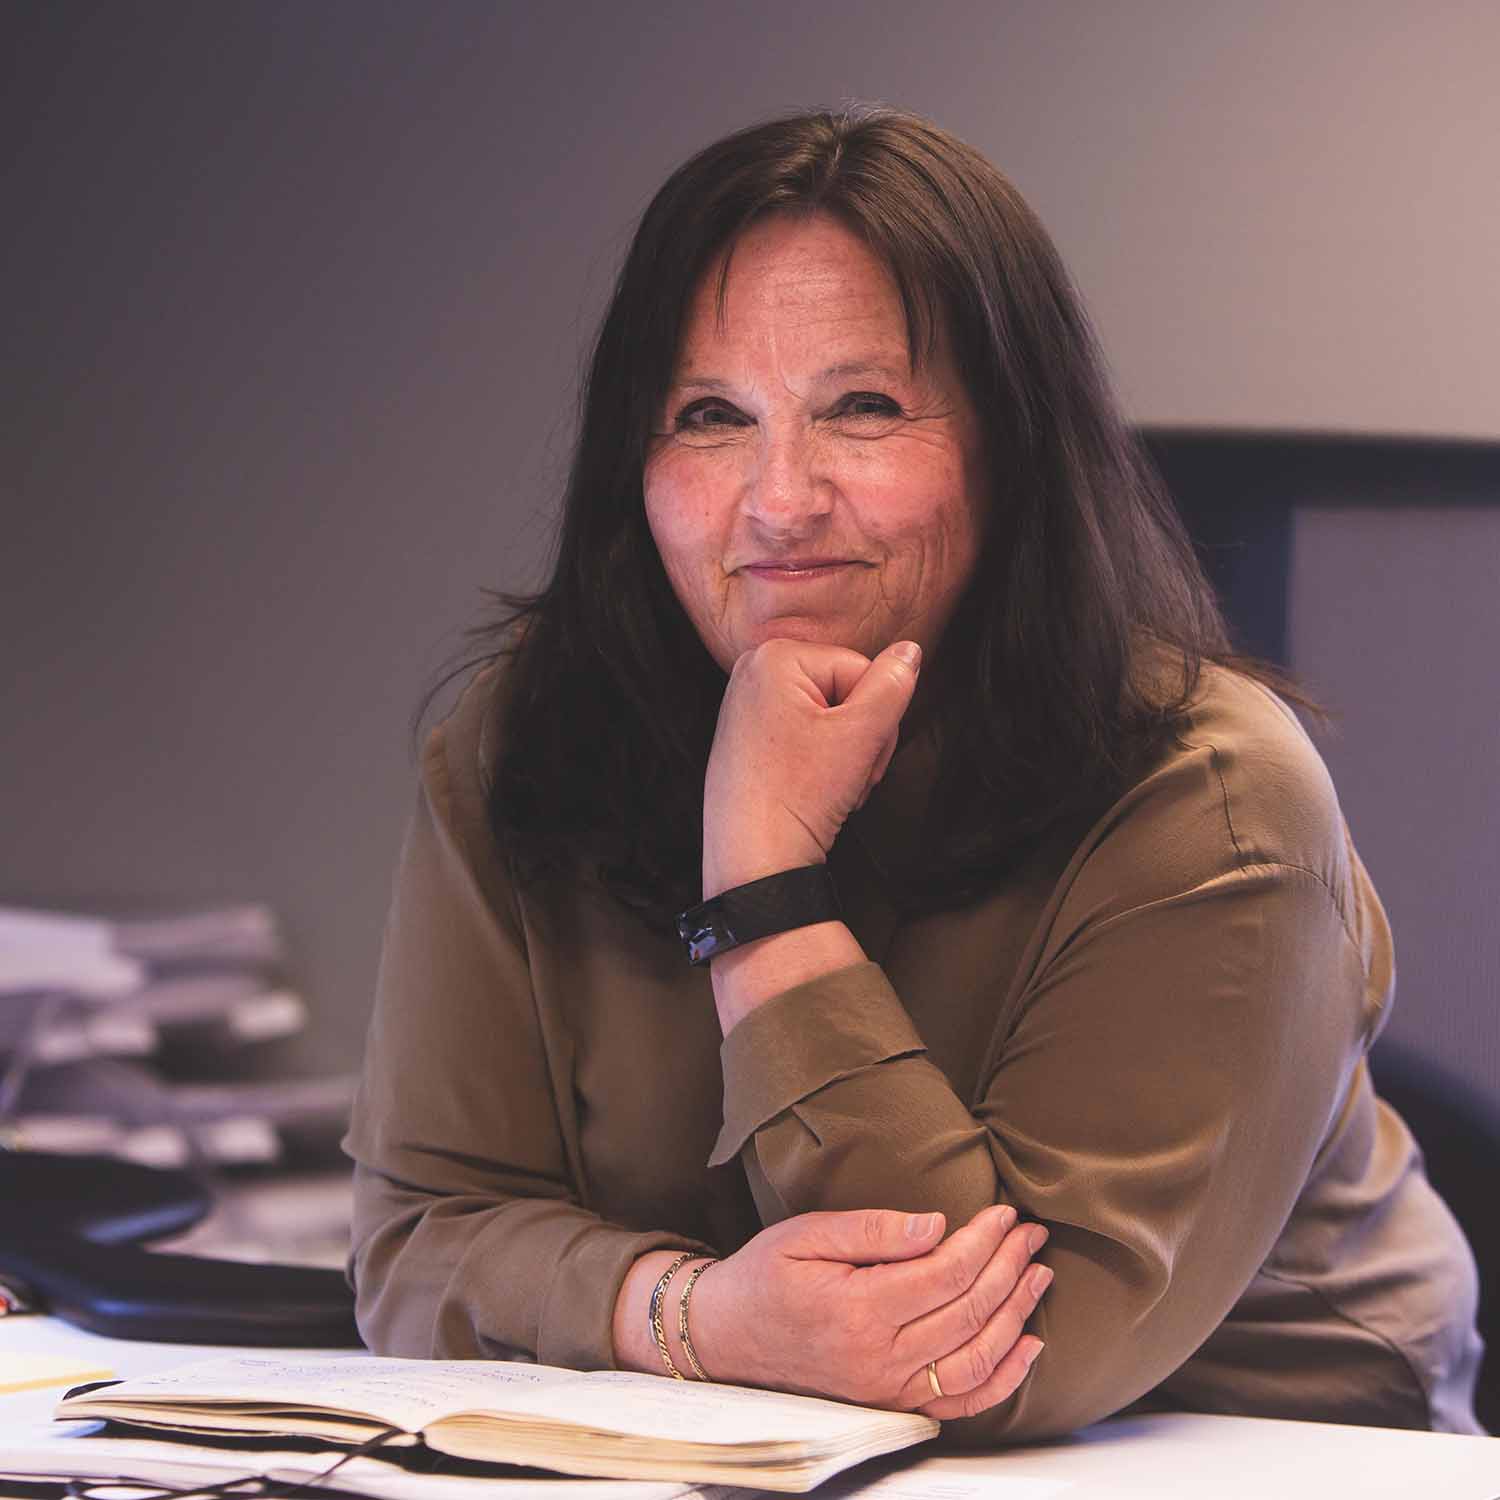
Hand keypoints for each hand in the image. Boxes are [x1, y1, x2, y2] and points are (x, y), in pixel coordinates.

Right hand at [687, 1204, 1049, 1419]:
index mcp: (858, 1309)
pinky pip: (960, 1401)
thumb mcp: (805, 1234)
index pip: (945, 1273)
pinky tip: (1027, 1346)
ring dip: (1016, 1316)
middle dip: (1009, 1268)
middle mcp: (879, 1358)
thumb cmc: (764, 1277)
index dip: (984, 1241)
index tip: (1005, 1214)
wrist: (725, 1338)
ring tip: (1038, 1276)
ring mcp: (888, 1388)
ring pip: (975, 1358)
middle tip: (1032, 1234)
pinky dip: (1002, 1377)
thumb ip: (871, 1229)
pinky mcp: (891, 1403)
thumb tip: (937, 1224)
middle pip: (968, 1312)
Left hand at [702, 638, 920, 895]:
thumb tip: (910, 650)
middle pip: (845, 690)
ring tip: (825, 784)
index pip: (863, 669)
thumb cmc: (797, 796)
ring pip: (830, 716)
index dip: (873, 716)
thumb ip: (893, 685)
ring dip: (845, 753)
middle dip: (859, 736)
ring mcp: (746, 705)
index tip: (853, 753)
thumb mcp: (860, 734)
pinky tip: (809, 787)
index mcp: (774, 655)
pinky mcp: (747, 736)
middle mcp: (753, 670)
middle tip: (842, 773)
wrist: (755, 859)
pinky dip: (820, 761)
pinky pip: (805, 734)